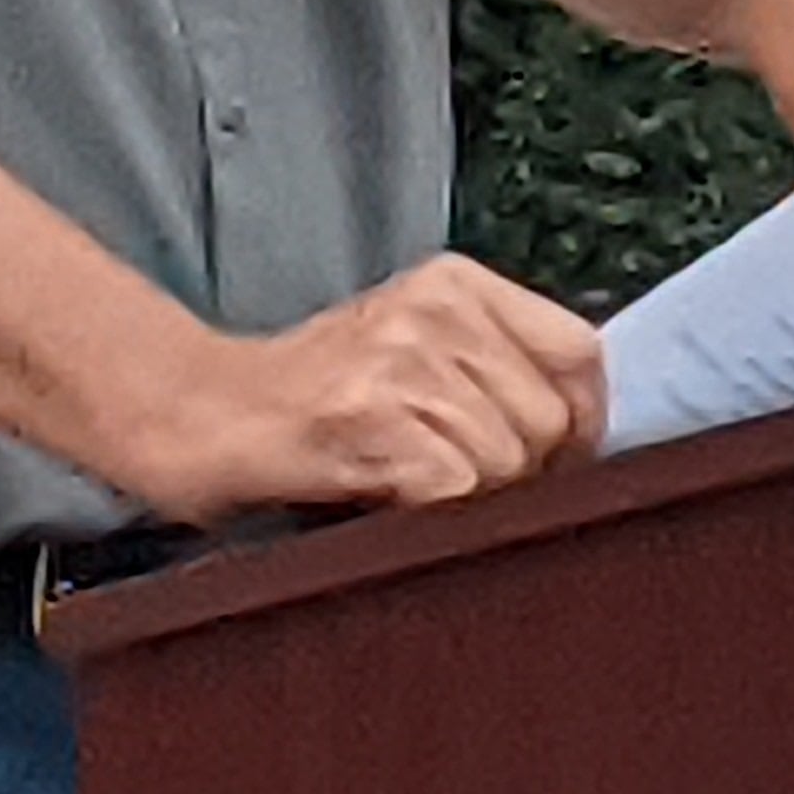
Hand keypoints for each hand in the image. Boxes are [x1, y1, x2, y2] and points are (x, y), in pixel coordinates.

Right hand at [123, 255, 605, 522]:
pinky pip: (455, 490)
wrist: (204, 412)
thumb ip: (497, 362)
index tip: (563, 460)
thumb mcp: (416, 344)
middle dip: (521, 471)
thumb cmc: (317, 393)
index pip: (579, 350)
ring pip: (506, 463)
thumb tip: (588, 426)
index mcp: (457, 282)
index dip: (584, 420)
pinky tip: (386, 495)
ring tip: (408, 480)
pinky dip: (431, 511)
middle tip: (457, 477)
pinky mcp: (369, 417)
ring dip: (469, 498)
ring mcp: (401, 360)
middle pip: (548, 419)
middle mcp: (436, 309)